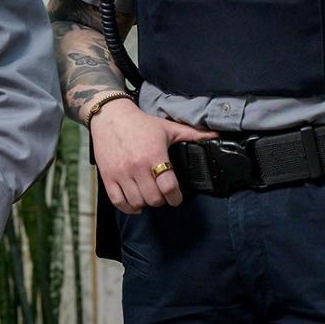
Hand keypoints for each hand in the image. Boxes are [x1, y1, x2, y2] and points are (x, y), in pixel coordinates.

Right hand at [90, 99, 216, 213]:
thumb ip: (193, 134)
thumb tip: (216, 135)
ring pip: (137, 202)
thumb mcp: (168, 128)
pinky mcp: (108, 176)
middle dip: (162, 200)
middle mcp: (137, 166)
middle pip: (153, 198)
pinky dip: (128, 207)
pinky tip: (135, 203)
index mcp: (154, 154)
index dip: (176, 197)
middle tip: (163, 194)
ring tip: (149, 196)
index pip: (168, 186)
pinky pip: (118, 201)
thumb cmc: (141, 123)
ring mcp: (121, 172)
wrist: (110, 116)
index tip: (177, 198)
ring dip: (146, 203)